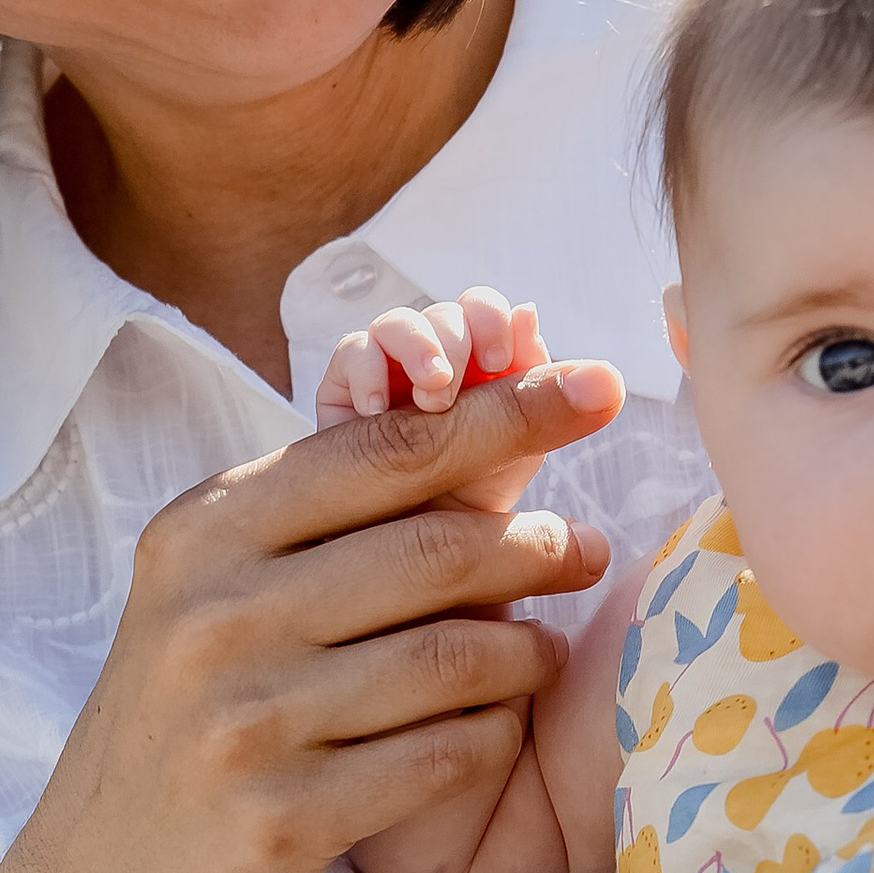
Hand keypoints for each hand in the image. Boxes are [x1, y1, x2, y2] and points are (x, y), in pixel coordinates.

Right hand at [7, 354, 623, 872]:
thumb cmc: (180, 735)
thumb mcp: (208, 604)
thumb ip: (313, 524)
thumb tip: (468, 425)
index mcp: (200, 535)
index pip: (383, 450)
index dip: (507, 411)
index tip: (598, 382)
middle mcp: (213, 615)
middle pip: (435, 549)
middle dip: (539, 543)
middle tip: (587, 550)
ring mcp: (245, 720)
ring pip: (454, 656)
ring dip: (525, 654)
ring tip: (541, 655)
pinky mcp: (281, 820)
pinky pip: (443, 758)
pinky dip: (490, 741)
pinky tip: (492, 735)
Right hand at [316, 288, 552, 515]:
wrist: (419, 558)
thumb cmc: (469, 505)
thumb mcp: (514, 454)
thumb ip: (529, 392)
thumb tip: (529, 314)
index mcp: (485, 369)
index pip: (488, 314)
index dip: (493, 320)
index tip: (501, 358)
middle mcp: (439, 363)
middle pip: (446, 313)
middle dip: (457, 339)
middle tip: (456, 392)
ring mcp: (390, 373)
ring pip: (399, 323)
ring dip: (418, 347)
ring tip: (429, 398)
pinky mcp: (345, 392)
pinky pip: (352, 351)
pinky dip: (366, 369)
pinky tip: (377, 411)